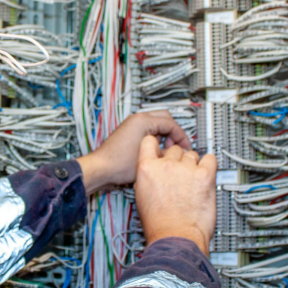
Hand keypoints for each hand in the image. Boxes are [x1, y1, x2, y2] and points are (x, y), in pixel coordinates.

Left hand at [76, 111, 190, 194]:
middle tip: (177, 147)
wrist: (100, 169)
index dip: (181, 136)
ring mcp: (132, 124)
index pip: (171, 123)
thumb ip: (167, 152)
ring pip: (156, 123)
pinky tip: (156, 151)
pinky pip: (148, 129)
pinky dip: (155, 137)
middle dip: (174, 132)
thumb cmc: (119, 165)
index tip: (186, 147)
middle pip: (165, 118)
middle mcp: (137, 118)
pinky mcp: (128, 132)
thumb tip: (178, 151)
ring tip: (167, 151)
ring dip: (165, 135)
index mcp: (143, 120)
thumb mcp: (150, 158)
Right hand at [133, 135, 216, 255]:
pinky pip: (211, 159)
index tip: (162, 150)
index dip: (157, 146)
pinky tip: (207, 173)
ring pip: (192, 154)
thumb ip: (148, 178)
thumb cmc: (159, 224)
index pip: (149, 141)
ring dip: (193, 164)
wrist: (176, 238)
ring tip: (194, 179)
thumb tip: (154, 171)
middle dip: (178, 160)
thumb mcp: (141, 197)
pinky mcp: (204, 175)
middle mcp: (165, 165)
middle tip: (181, 174)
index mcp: (146, 169)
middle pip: (174, 149)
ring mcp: (186, 169)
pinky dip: (210, 164)